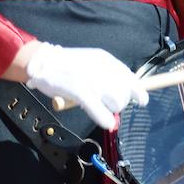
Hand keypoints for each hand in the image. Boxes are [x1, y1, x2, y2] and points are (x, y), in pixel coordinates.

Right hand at [24, 42, 147, 130]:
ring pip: (116, 101)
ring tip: (101, 109)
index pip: (131, 77)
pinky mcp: (80, 90)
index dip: (138, 92)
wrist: (42, 61)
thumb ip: (107, 74)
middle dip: (120, 103)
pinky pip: (97, 107)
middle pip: (125, 92)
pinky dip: (104, 117)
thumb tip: (121, 91)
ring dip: (111, 109)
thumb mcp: (91, 61)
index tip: (141, 100)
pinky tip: (107, 123)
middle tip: (108, 105)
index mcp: (106, 60)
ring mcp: (92, 79)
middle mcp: (103, 68)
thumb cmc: (66, 64)